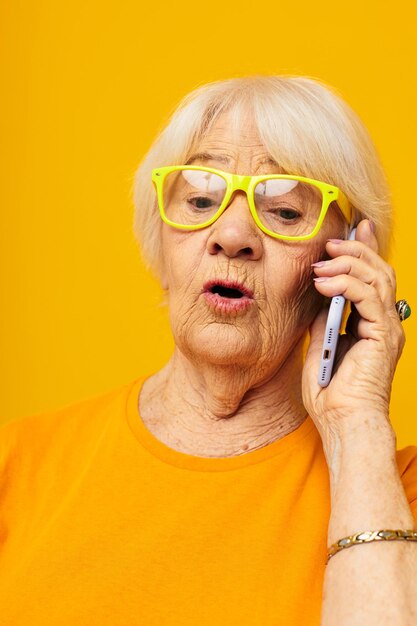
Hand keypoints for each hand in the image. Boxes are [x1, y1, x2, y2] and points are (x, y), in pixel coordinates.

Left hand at [302, 219, 403, 458]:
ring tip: (324, 260)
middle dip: (355, 249)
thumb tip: (319, 294)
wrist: (342, 422)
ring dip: (349, 262)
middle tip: (331, 242)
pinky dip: (347, 283)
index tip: (354, 226)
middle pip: (379, 271)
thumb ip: (324, 318)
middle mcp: (384, 323)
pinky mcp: (384, 336)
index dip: (365, 249)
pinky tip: (325, 281)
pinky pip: (369, 297)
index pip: (372, 278)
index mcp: (371, 324)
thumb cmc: (330, 393)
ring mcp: (388, 328)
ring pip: (378, 278)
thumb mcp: (319, 344)